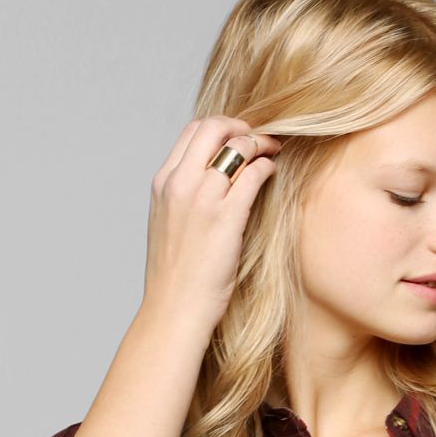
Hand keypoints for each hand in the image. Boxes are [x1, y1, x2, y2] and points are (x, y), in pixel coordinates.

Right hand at [142, 116, 280, 333]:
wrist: (173, 310)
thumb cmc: (175, 277)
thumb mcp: (169, 224)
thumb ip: (184, 197)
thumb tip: (209, 181)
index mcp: (163, 183)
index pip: (192, 132)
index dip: (220, 127)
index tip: (236, 136)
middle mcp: (179, 183)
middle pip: (213, 127)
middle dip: (241, 126)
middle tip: (258, 138)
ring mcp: (202, 199)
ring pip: (236, 146)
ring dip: (260, 143)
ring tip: (272, 151)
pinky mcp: (225, 219)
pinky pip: (252, 175)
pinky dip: (266, 167)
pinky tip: (273, 172)